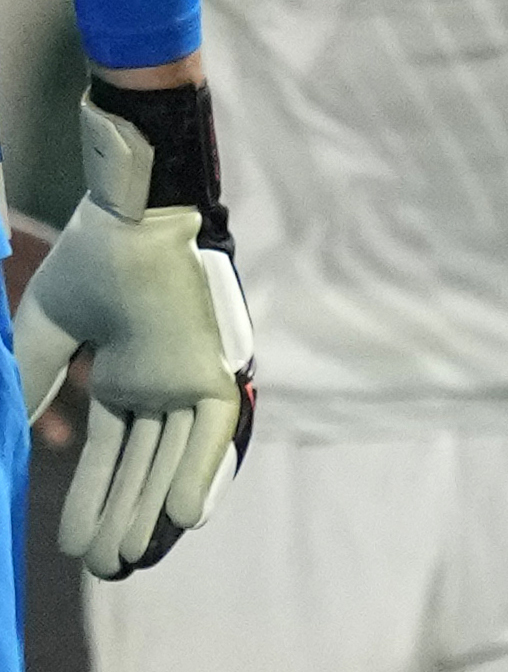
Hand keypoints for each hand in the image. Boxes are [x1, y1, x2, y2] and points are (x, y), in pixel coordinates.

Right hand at [12, 100, 256, 576]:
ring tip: (128, 560)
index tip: (71, 543)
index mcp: (126, 373)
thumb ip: (32, 384)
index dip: (92, 495)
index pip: (112, 449)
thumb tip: (17, 438)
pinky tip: (184, 520)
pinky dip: (201, 473)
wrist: (127, 214)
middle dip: (120, 515)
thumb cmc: (90, 259)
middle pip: (141, 464)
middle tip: (102, 568)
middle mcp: (158, 383)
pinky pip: (211, 431)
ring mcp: (186, 377)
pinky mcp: (213, 368)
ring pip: (172, 458)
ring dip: (152, 508)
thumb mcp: (47, 333)